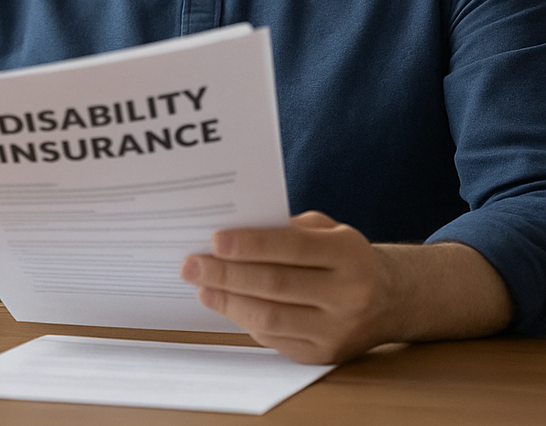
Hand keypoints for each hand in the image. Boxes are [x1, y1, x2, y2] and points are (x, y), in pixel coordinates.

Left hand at [180, 211, 511, 364]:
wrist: (391, 299)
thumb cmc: (343, 254)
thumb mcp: (327, 229)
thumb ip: (286, 228)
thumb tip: (232, 232)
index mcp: (349, 254)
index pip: (292, 248)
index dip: (251, 244)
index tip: (215, 239)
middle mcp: (348, 295)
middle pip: (276, 285)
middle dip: (227, 274)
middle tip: (192, 264)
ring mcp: (337, 330)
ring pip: (271, 318)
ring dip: (228, 300)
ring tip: (200, 285)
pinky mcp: (324, 355)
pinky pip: (275, 339)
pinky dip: (244, 320)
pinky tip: (224, 303)